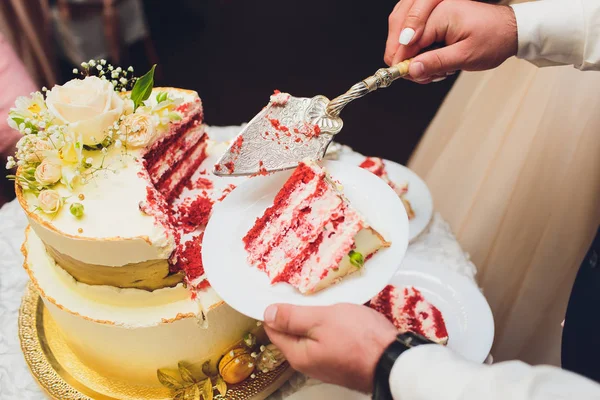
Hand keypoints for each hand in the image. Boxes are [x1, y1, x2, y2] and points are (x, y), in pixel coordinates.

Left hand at [263, 303, 397, 392]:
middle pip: (292, 332)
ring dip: (315, 317)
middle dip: (295, 312)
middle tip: (302, 290)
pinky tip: (338, 312)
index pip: (273, 330)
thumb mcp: (322, 320)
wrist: (394, 360)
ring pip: (312, 334)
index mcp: (298, 354)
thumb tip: (267, 314)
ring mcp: (327, 363)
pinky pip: (328, 338)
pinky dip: (330, 324)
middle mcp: (309, 363)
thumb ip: (293, 317)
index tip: (279, 291)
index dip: (274, 309)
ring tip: (322, 298)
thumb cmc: (360, 339)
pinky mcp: (343, 359)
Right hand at [385, 0, 517, 82]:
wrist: (511, 30)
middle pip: (401, 33)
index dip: (401, 59)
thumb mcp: (465, 56)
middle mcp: (434, 10)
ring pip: (405, 35)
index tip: (401, 75)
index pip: (408, 39)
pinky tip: (429, 62)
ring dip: (411, 56)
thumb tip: (412, 70)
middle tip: (418, 76)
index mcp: (440, 14)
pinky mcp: (435, 20)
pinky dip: (418, 51)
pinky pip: (416, 35)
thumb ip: (436, 63)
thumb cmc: (494, 39)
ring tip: (428, 71)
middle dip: (405, 58)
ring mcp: (433, 13)